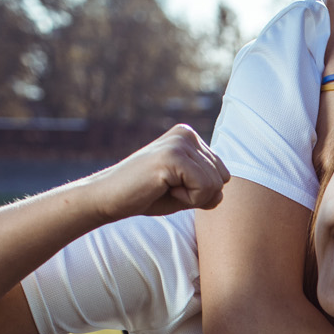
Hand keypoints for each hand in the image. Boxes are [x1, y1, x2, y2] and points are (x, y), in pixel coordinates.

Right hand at [87, 124, 230, 221]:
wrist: (109, 198)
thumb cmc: (147, 196)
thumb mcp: (186, 189)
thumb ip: (209, 185)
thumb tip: (224, 185)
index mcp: (190, 137)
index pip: (223, 175)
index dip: (202, 192)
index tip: (173, 187)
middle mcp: (187, 134)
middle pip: (223, 179)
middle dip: (200, 195)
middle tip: (168, 189)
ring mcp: (180, 142)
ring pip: (215, 185)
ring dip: (192, 198)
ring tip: (163, 188)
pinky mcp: (173, 156)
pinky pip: (204, 188)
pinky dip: (186, 199)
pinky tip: (162, 189)